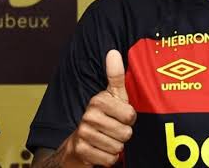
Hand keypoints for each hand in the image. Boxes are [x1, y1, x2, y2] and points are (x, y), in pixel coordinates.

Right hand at [64, 50, 135, 166]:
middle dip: (123, 135)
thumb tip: (113, 52)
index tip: (121, 116)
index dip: (130, 119)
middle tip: (114, 130)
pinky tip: (101, 150)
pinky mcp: (81, 151)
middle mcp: (88, 115)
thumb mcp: (113, 96)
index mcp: (98, 100)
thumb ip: (116, 76)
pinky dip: (108, 158)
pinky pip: (109, 159)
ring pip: (118, 147)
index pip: (130, 115)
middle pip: (126, 133)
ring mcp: (83, 133)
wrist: (78, 145)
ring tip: (107, 139)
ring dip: (116, 147)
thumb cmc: (103, 118)